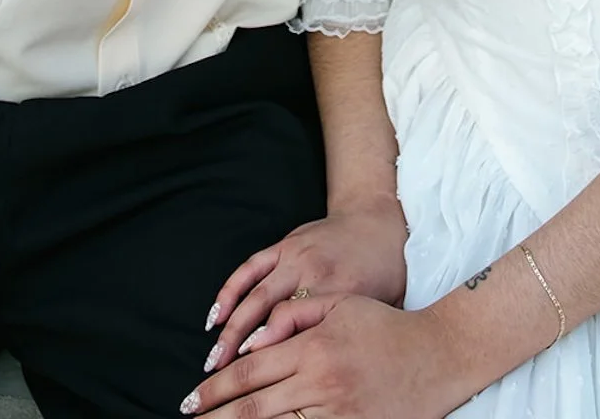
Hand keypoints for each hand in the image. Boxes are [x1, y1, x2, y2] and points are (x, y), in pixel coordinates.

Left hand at [184, 294, 463, 418]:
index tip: (192, 398)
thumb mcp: (340, 303)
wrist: (437, 356)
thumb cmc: (385, 326)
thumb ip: (295, 315)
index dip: (217, 388)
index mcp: (313, 346)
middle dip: (217, 417)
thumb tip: (254, 338)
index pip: (251, 371)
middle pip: (255, 407)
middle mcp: (320, 382)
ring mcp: (337, 413)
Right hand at [203, 199, 407, 374]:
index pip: (301, 327)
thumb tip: (344, 377)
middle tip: (221, 375)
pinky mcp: (285, 244)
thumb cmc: (386, 269)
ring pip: (255, 293)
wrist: (378, 219)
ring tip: (213, 357)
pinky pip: (252, 267)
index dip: (275, 352)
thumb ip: (357, 336)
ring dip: (230, 326)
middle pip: (270, 312)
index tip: (257, 380)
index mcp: (340, 291)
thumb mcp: (382, 306)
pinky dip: (231, 290)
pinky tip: (215, 314)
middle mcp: (313, 272)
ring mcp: (295, 255)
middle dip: (242, 346)